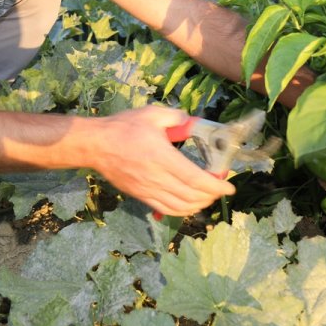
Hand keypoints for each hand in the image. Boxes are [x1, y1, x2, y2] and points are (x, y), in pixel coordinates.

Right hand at [91, 106, 235, 216]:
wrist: (96, 145)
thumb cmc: (124, 127)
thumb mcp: (151, 114)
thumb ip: (175, 117)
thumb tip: (192, 122)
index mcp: (162, 156)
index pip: (195, 179)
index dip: (215, 186)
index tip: (228, 186)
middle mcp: (156, 177)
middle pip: (191, 196)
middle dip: (211, 196)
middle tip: (220, 189)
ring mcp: (148, 190)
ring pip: (180, 207)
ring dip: (199, 205)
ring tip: (208, 197)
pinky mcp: (141, 196)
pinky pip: (165, 210)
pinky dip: (182, 211)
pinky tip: (189, 205)